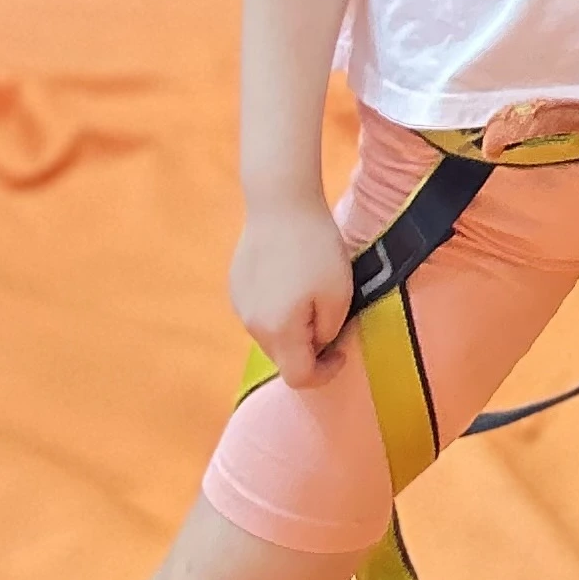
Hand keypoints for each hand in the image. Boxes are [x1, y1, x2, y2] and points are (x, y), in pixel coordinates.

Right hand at [230, 193, 353, 391]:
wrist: (281, 202)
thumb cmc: (315, 247)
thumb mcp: (339, 293)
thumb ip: (329, 330)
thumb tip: (319, 344)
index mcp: (278, 332)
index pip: (298, 377)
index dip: (324, 373)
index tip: (342, 352)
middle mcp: (252, 325)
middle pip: (284, 356)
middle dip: (310, 347)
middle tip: (332, 317)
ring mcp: (240, 305)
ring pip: (272, 333)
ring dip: (293, 327)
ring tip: (312, 291)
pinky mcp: (236, 286)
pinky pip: (261, 310)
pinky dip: (279, 308)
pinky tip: (292, 277)